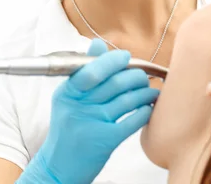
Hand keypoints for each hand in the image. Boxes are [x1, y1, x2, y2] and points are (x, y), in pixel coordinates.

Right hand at [17, 39, 158, 183]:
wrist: (59, 166)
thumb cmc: (67, 129)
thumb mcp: (67, 99)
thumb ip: (83, 73)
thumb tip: (98, 44)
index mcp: (67, 93)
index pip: (91, 70)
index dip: (112, 61)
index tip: (126, 57)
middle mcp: (78, 107)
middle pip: (114, 83)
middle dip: (135, 76)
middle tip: (143, 76)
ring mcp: (92, 124)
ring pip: (127, 100)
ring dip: (145, 92)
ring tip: (150, 91)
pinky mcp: (106, 141)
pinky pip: (132, 120)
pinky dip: (144, 112)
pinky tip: (148, 108)